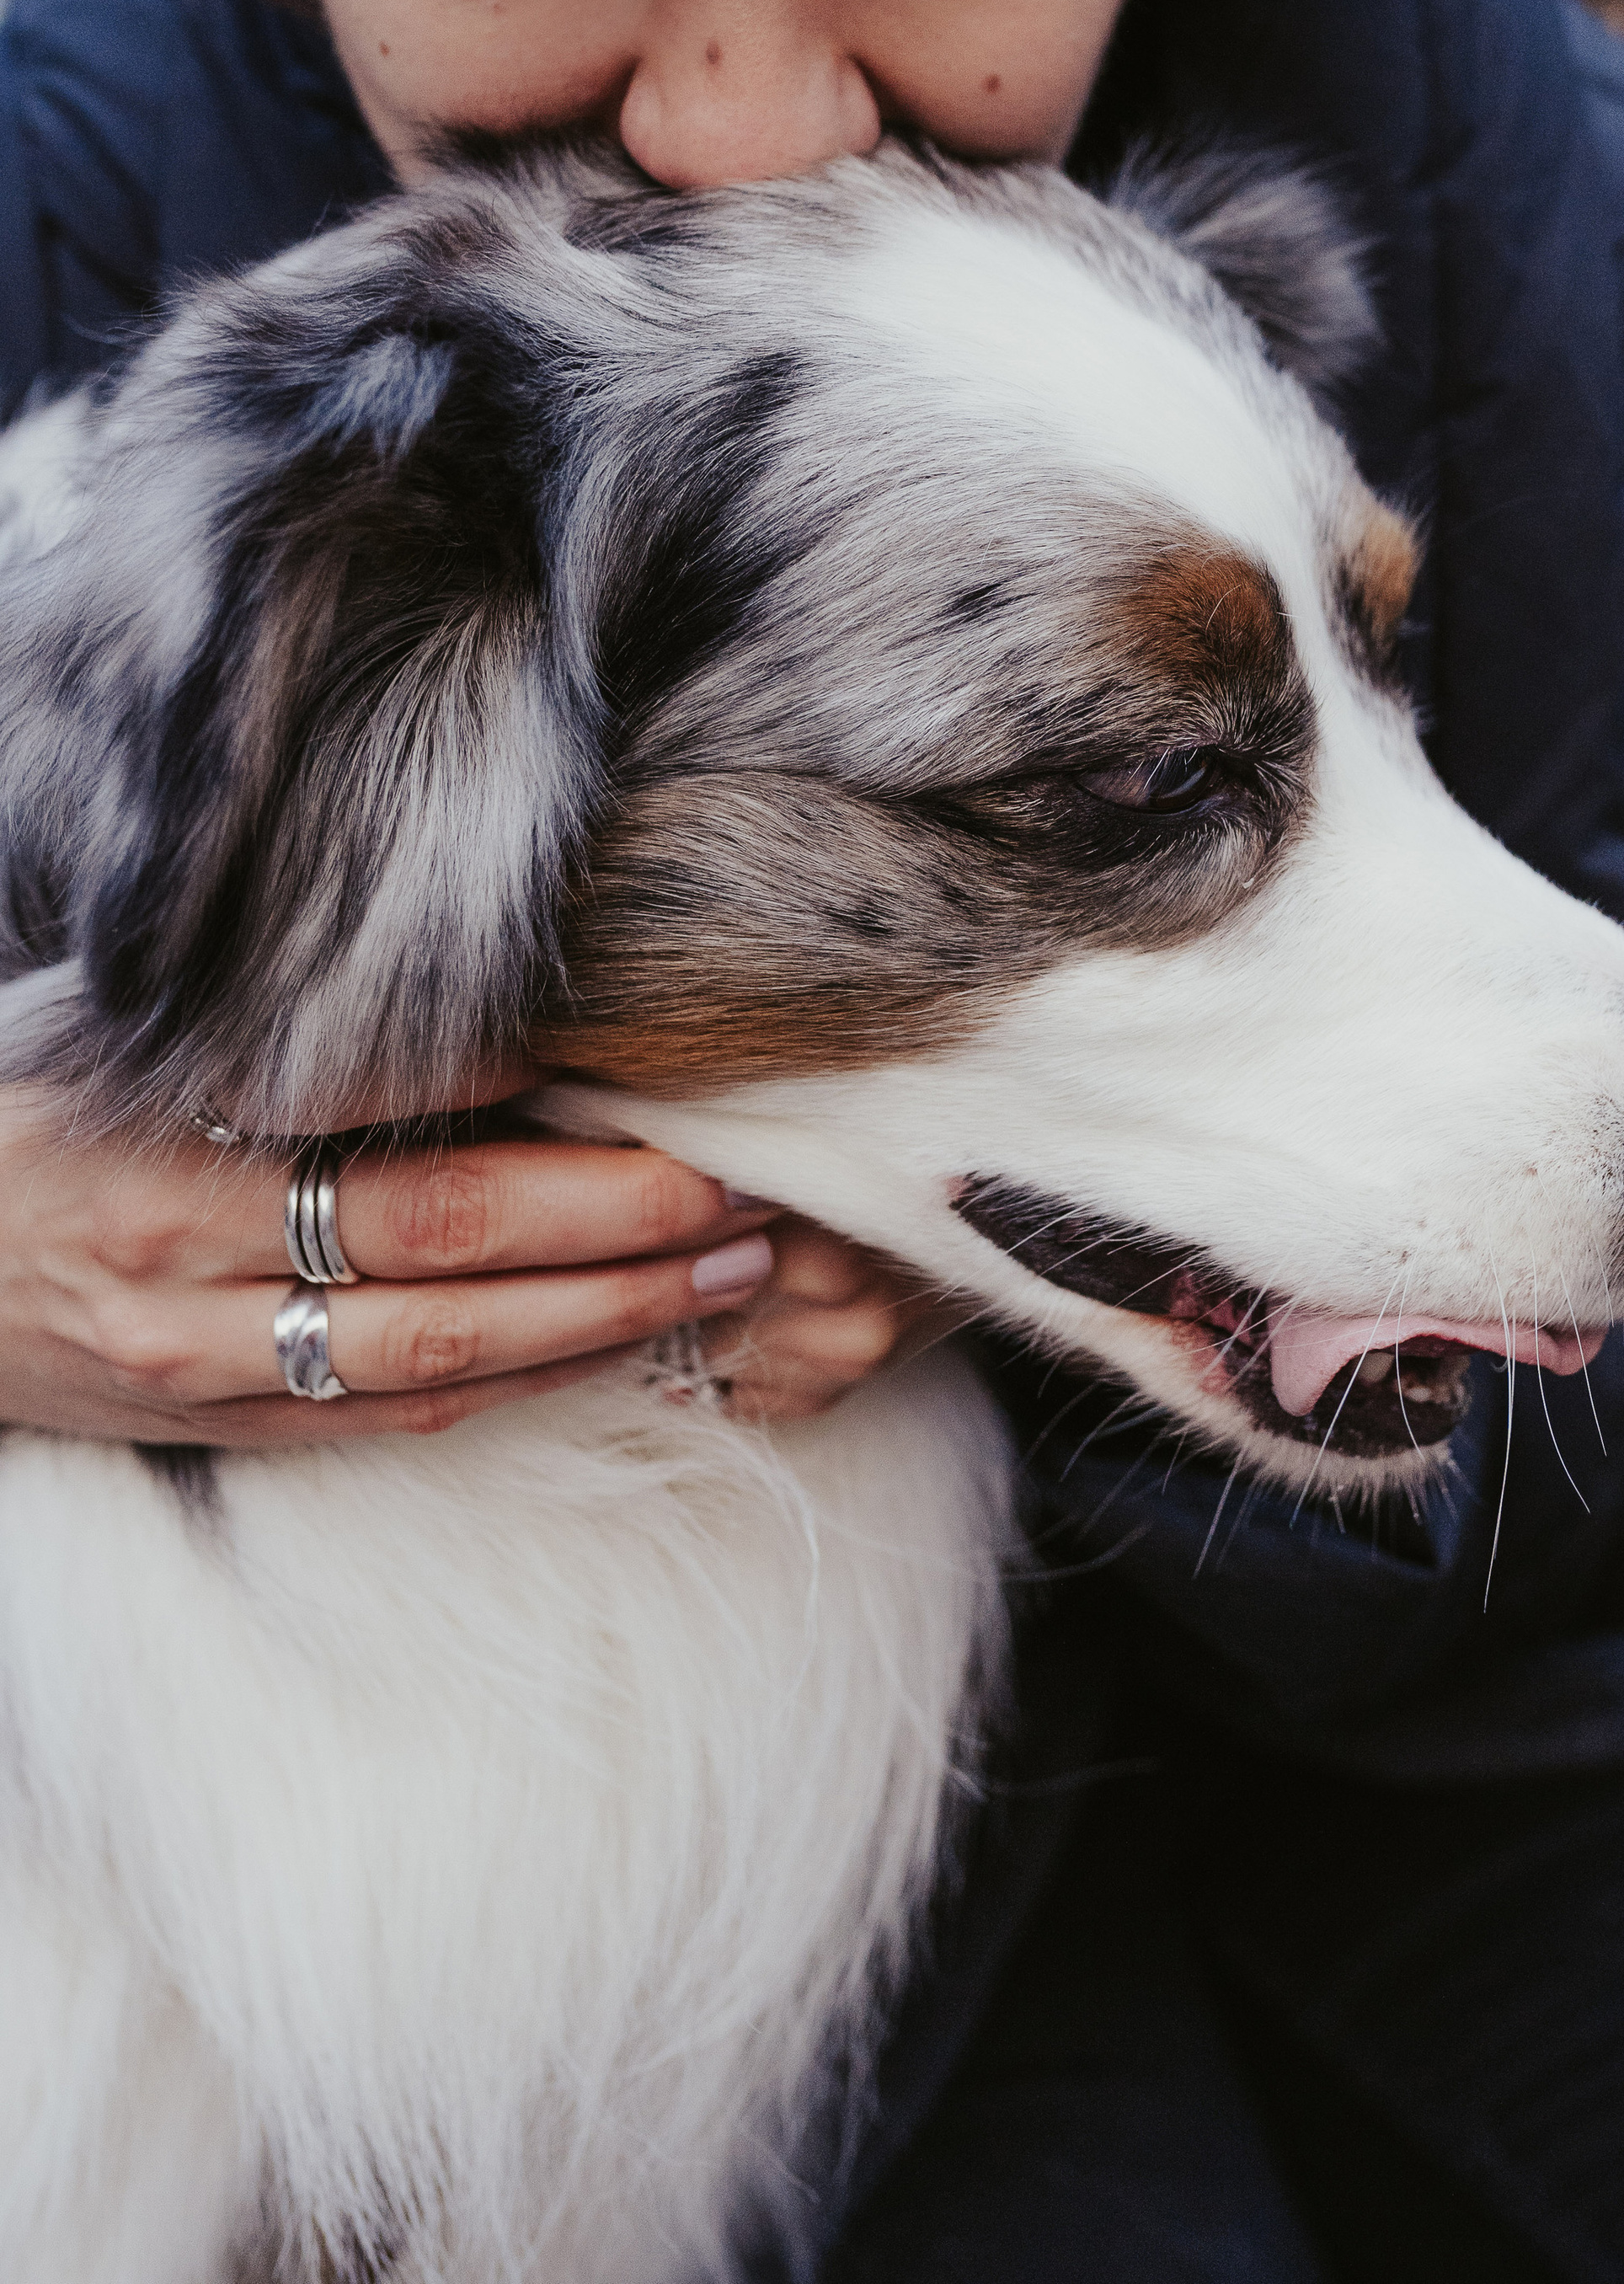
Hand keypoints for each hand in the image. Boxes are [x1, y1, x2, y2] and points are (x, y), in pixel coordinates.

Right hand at [0, 1082, 915, 1445]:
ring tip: (727, 1273)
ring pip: (441, 1358)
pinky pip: (390, 1418)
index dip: (545, 1133)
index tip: (671, 1097)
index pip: (391, 1143)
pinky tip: (618, 1345)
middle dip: (615, 1227)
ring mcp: (204, 1369)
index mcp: (169, 1153)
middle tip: (745, 1190)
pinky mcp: (219, 1431)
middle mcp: (189, 1273)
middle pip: (444, 1255)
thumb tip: (481, 999)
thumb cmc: (19, 1118)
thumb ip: (280, 1029)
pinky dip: (518, 1383)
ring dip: (602, 1319)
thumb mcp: (119, 1041)